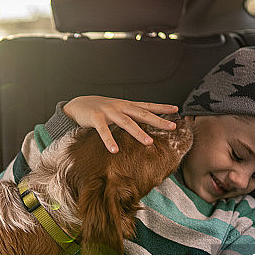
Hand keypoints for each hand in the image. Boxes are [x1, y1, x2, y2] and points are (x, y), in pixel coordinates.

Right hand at [63, 96, 178, 152]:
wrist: (77, 104)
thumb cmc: (99, 110)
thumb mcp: (117, 110)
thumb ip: (129, 116)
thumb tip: (146, 125)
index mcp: (126, 105)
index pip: (147, 105)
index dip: (161, 107)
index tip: (176, 109)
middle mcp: (120, 106)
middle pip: (142, 114)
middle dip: (157, 120)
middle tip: (171, 127)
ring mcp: (108, 111)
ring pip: (126, 122)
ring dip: (138, 133)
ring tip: (149, 143)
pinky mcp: (95, 118)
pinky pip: (103, 131)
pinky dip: (109, 141)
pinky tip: (115, 150)